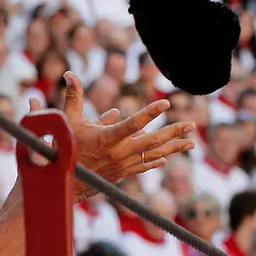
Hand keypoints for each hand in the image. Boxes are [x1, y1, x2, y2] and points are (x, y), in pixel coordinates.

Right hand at [61, 72, 194, 202]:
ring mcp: (122, 164)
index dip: (150, 113)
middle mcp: (118, 153)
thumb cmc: (65, 147)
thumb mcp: (68, 120)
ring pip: (152, 156)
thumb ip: (73, 97)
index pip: (133, 124)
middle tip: (191, 124)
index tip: (166, 103)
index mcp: (106, 139)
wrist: (64, 180)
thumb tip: (70, 74)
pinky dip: (155, 162)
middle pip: (152, 142)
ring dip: (173, 148)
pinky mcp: (121, 173)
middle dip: (173, 132)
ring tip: (191, 143)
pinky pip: (143, 167)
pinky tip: (165, 159)